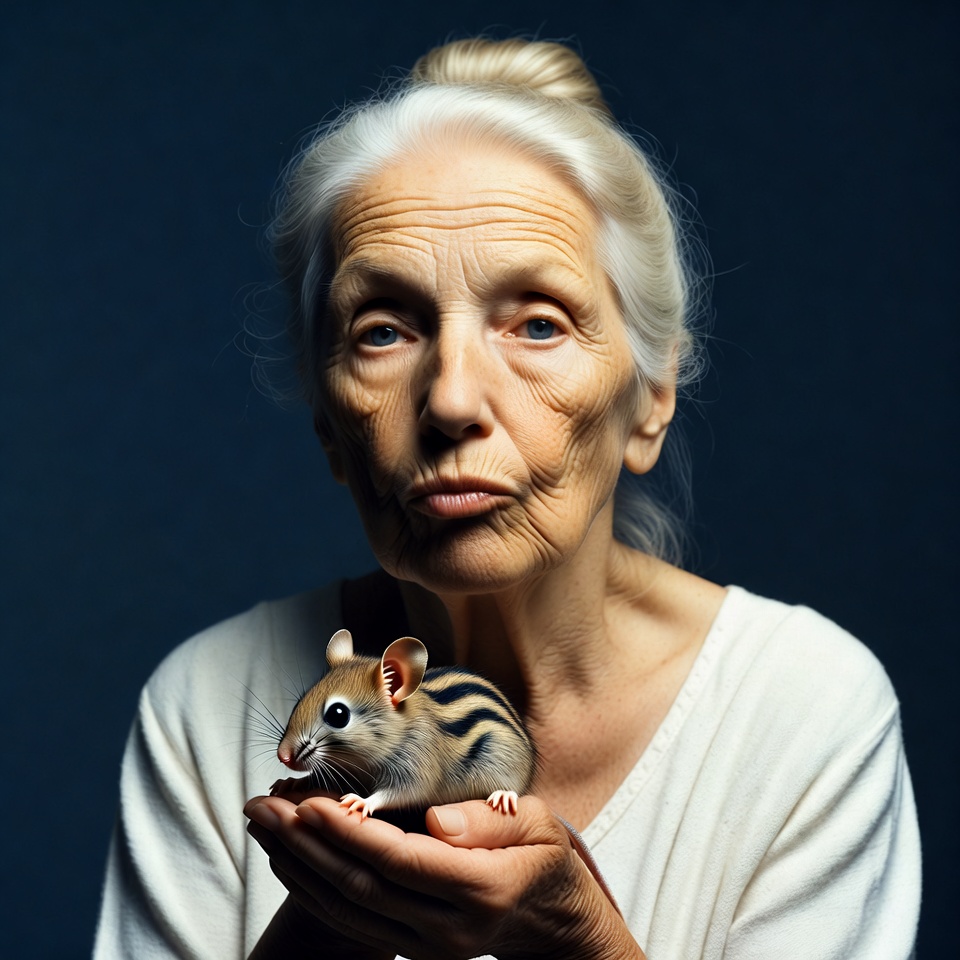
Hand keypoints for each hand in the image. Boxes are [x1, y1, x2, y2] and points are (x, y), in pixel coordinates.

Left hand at [244, 793, 644, 959]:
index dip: (350, 833)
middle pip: (363, 887)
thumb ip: (489, 820)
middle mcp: (449, 927)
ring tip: (263, 824)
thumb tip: (433, 820)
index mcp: (482, 888)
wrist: (554, 923)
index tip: (308, 802)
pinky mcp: (413, 949)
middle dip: (306, 844)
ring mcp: (429, 945)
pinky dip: (315, 891)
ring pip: (349, 910)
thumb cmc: (545, 859)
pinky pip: (353, 923)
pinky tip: (290, 859)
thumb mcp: (539, 825)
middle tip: (263, 806)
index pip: (401, 860)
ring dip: (299, 866)